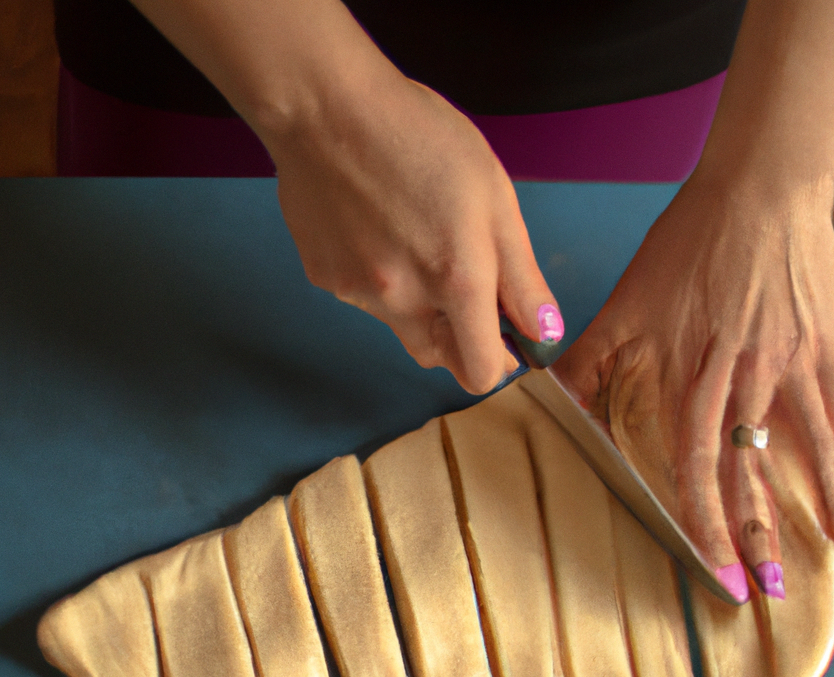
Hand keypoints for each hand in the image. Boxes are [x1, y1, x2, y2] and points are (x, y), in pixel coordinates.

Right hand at [261, 70, 562, 393]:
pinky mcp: (326, 281)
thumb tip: (542, 333)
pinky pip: (363, 299)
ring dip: (416, 303)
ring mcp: (358, 296)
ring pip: (400, 326)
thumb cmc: (421, 137)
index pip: (481, 373)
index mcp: (457, 281)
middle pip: (438, 358)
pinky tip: (374, 226)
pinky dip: (376, 277)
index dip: (498, 361)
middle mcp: (404, 302)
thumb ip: (521, 277)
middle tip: (460, 281)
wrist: (328, 111)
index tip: (502, 336)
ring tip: (410, 235)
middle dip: (457, 336)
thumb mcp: (495, 198)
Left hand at [555, 170, 833, 599]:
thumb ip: (588, 362)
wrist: (761, 185)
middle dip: (759, 535)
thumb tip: (544, 402)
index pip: (697, 465)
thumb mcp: (624, 304)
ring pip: (808, 447)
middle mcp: (745, 381)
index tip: (716, 572)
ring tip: (827, 557)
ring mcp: (792, 363)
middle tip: (769, 593)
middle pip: (752, 471)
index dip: (706, 523)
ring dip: (817, 505)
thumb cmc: (691, 244)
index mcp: (693, 377)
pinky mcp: (824, 344)